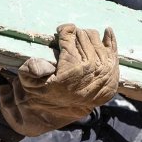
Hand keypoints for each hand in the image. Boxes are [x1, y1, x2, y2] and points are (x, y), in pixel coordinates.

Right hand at [0, 23, 119, 136]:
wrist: (53, 112)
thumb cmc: (38, 91)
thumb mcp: (27, 79)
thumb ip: (33, 68)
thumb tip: (49, 65)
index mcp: (69, 75)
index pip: (70, 42)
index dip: (66, 32)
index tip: (62, 29)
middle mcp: (88, 77)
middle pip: (85, 41)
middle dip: (77, 34)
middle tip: (69, 34)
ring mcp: (102, 80)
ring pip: (99, 46)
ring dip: (90, 37)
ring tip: (81, 36)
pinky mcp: (110, 84)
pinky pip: (114, 57)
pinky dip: (111, 42)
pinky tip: (107, 31)